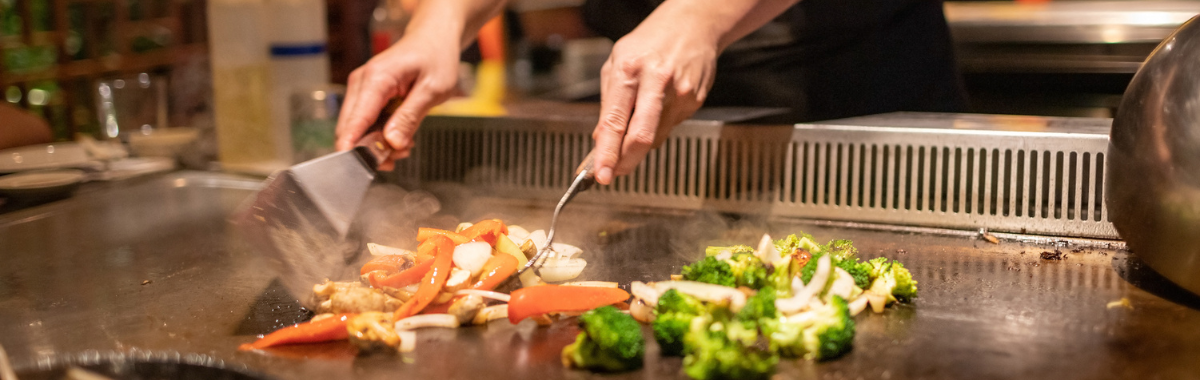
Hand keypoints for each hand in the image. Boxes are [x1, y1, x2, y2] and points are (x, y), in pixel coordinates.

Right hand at [335, 31, 459, 170]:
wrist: (434, 39)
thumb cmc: (436, 58)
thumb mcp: (432, 89)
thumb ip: (410, 117)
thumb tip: (391, 143)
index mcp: (376, 79)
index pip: (355, 120)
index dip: (352, 146)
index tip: (356, 167)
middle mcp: (362, 83)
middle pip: (351, 129)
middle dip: (372, 149)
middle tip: (399, 157)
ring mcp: (362, 89)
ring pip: (357, 129)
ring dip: (379, 144)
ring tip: (406, 146)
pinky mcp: (367, 95)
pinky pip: (366, 123)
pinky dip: (380, 134)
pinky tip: (402, 136)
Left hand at [589, 15, 717, 184]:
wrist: (693, 24)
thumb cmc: (650, 42)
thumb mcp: (616, 63)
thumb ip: (607, 103)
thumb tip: (600, 139)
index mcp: (630, 69)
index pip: (615, 121)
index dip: (607, 153)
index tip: (600, 174)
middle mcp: (656, 81)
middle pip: (641, 137)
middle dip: (625, 162)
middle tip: (613, 174)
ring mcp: (679, 93)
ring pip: (655, 137)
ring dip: (640, 142)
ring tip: (636, 121)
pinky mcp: (694, 101)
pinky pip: (669, 127)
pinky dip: (657, 126)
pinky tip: (657, 107)